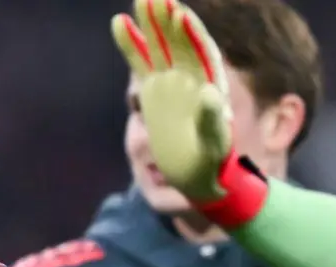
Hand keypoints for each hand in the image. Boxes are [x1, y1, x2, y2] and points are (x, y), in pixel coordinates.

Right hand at [111, 0, 233, 202]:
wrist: (202, 179)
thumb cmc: (215, 165)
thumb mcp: (216, 146)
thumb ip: (213, 122)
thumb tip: (211, 94)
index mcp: (211, 88)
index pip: (202, 54)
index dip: (192, 35)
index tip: (181, 14)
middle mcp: (192, 79)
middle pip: (178, 43)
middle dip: (167, 20)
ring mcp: (172, 83)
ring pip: (160, 47)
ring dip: (150, 24)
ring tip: (140, 0)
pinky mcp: (154, 92)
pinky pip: (142, 63)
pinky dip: (133, 45)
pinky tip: (119, 22)